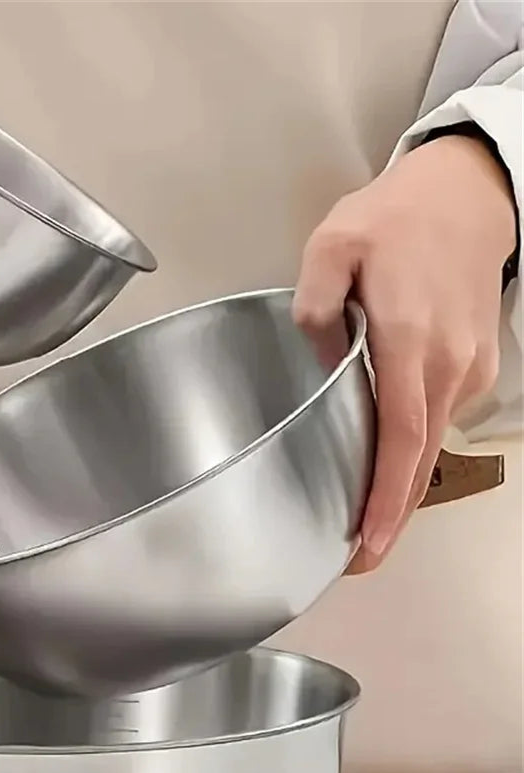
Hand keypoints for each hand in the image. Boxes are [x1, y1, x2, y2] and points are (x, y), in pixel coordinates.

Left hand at [293, 133, 515, 573]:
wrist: (467, 195)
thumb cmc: (396, 218)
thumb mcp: (333, 245)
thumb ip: (316, 303)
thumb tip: (319, 356)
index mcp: (410, 340)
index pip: (400, 437)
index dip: (386, 498)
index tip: (368, 543)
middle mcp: (447, 364)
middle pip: (419, 458)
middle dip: (391, 514)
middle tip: (359, 557)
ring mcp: (468, 368)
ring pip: (430, 443)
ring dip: (399, 483)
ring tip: (363, 515)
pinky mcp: (476, 365)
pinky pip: (437, 418)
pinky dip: (412, 447)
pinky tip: (385, 459)